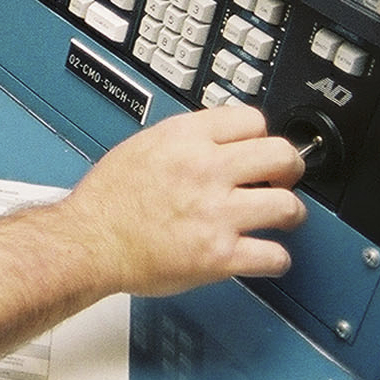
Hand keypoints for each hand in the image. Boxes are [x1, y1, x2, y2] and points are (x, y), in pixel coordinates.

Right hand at [62, 105, 306, 297]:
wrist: (89, 241)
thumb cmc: (107, 201)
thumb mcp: (141, 146)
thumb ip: (184, 141)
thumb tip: (215, 142)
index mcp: (185, 139)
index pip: (253, 119)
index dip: (261, 136)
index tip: (260, 149)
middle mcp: (205, 171)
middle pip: (282, 156)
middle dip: (289, 169)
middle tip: (283, 179)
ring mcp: (216, 213)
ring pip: (288, 205)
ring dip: (290, 213)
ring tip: (281, 217)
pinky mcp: (219, 255)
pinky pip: (274, 256)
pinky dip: (276, 259)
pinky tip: (265, 256)